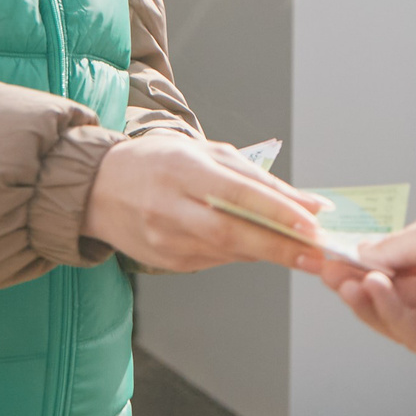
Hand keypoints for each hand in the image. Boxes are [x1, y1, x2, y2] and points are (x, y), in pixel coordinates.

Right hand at [82, 136, 326, 272]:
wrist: (98, 188)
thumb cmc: (160, 162)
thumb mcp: (207, 154)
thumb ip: (256, 178)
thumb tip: (306, 204)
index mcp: (183, 169)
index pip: (237, 193)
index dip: (277, 211)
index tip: (312, 223)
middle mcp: (170, 207)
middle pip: (232, 233)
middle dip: (280, 246)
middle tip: (318, 254)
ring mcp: (164, 239)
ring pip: (227, 252)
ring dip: (267, 252)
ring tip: (301, 251)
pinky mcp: (164, 262)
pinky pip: (214, 261)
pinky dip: (241, 254)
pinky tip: (257, 248)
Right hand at [313, 207, 415, 381]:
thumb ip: (394, 249)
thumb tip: (361, 255)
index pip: (391, 268)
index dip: (359, 264)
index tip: (327, 256)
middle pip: (387, 296)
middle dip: (354, 283)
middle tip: (324, 271)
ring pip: (393, 319)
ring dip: (366, 300)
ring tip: (346, 282)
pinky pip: (411, 336)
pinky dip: (389, 313)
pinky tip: (374, 292)